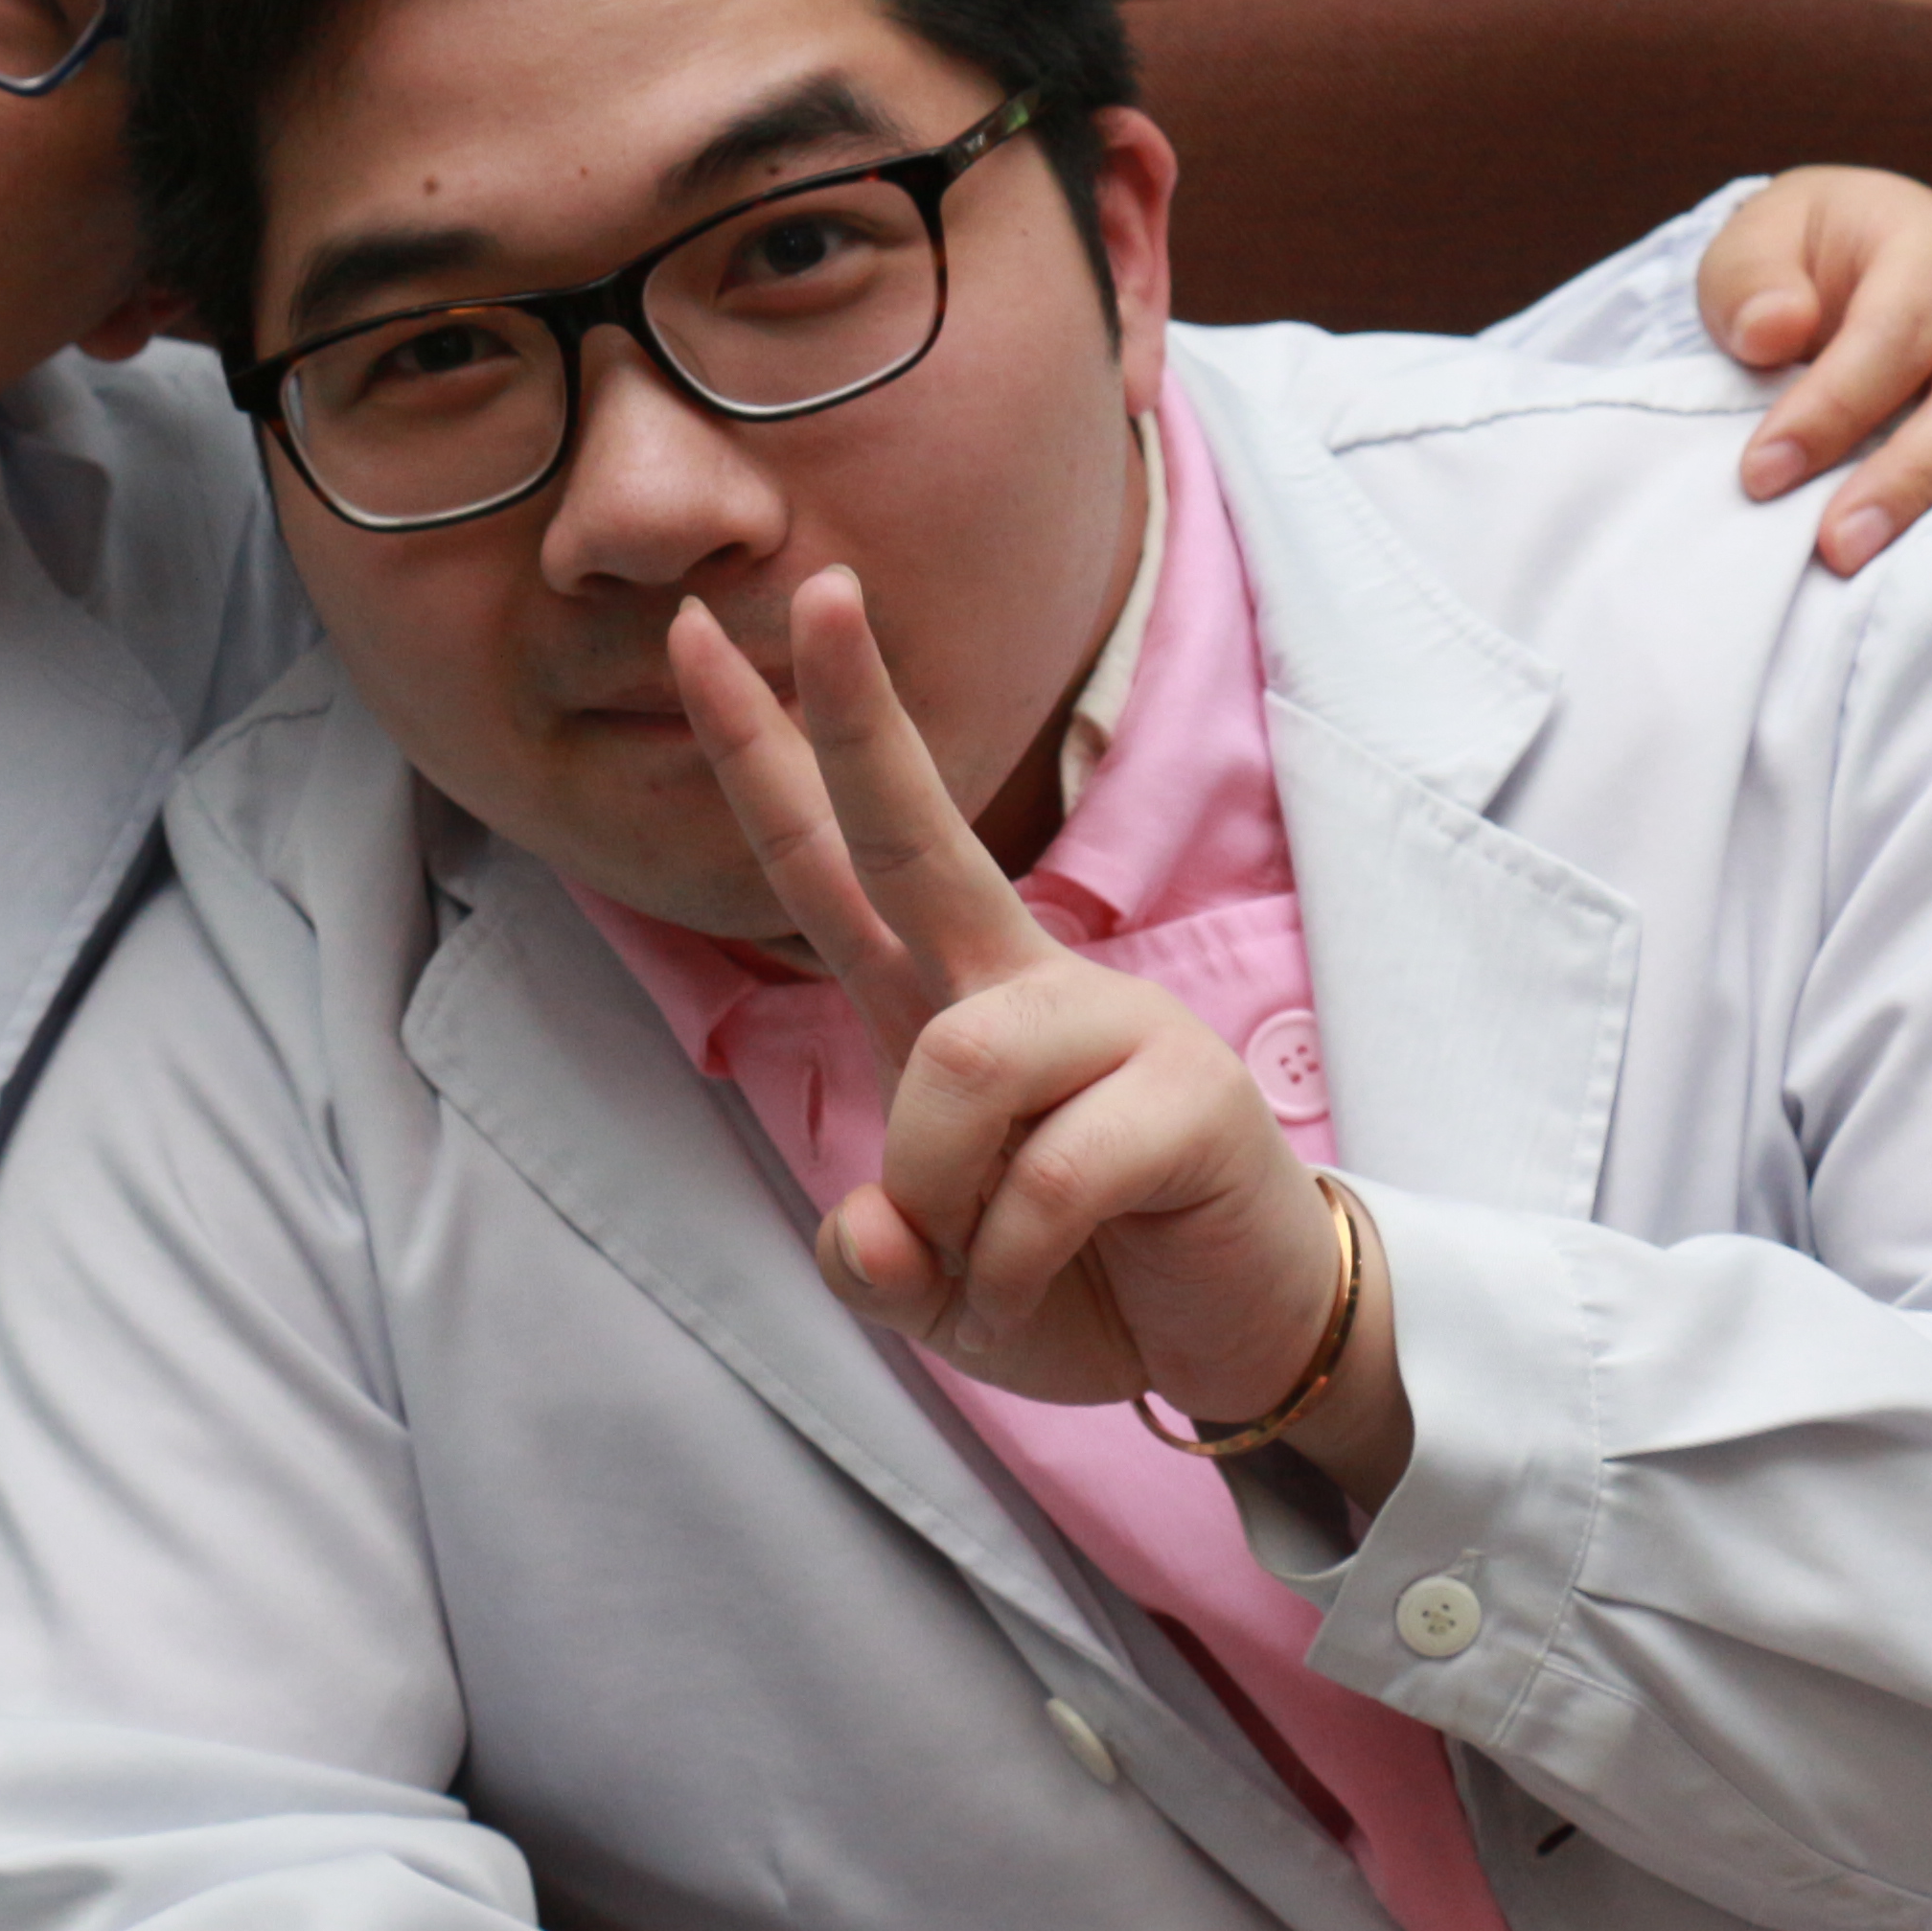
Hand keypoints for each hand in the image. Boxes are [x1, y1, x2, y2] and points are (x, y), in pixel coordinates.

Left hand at [668, 576, 1408, 1504]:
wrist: (1237, 1338)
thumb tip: (870, 1228)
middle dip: (854, 717)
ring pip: (959, 1061)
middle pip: (919, 833)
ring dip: (944, 1197)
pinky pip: (1048, 1177)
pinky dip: (1014, 1263)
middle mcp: (1023, 985)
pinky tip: (1049, 1283)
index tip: (694, 642)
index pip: (838, 860)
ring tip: (985, 1269)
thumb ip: (870, 1258)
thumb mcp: (933, 1288)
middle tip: (817, 592)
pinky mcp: (1189, 1095)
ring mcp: (1115, 1026)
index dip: (766, 759)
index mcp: (944, 1000)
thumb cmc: (1077, 1282)